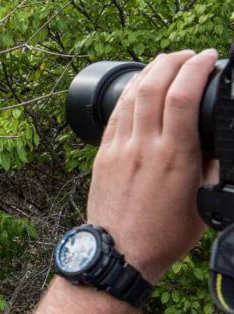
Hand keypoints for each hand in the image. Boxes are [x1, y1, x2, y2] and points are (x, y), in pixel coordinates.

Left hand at [87, 49, 218, 282]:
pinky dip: (129, 94)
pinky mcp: (102, 155)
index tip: (208, 58)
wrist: (119, 253)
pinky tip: (139, 87)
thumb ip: (210, 166)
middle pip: (153, 85)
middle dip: (172, 60)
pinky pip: (115, 115)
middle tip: (188, 56)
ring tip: (166, 63)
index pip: (181, 97)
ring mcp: (118, 149)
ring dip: (150, 72)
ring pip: (131, 96)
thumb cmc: (163, 234)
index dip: (195, 69)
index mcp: (174, 157)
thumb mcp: (202, 201)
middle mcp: (143, 147)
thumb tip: (216, 142)